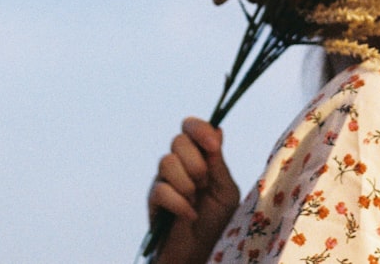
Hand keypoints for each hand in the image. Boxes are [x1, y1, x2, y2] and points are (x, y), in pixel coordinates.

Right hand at [148, 118, 239, 263]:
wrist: (199, 251)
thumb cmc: (215, 222)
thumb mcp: (225, 191)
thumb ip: (218, 162)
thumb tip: (217, 129)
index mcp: (198, 157)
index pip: (191, 127)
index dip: (200, 129)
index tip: (213, 146)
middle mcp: (179, 164)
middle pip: (178, 140)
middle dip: (196, 162)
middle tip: (205, 183)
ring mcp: (163, 180)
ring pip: (167, 162)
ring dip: (188, 184)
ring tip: (196, 201)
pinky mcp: (153, 200)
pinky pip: (161, 190)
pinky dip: (180, 204)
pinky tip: (189, 215)